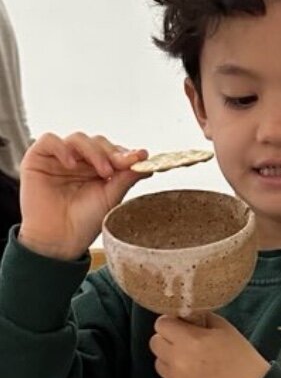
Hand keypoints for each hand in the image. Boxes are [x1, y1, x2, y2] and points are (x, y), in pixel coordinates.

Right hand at [18, 132, 148, 259]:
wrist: (59, 239)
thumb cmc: (84, 222)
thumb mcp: (111, 197)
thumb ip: (126, 176)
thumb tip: (146, 157)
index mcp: (98, 169)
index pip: (113, 151)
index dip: (126, 153)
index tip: (141, 157)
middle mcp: (80, 162)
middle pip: (98, 141)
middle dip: (112, 152)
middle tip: (121, 165)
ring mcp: (59, 159)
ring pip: (78, 138)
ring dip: (94, 151)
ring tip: (102, 171)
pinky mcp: (37, 159)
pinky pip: (49, 140)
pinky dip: (62, 147)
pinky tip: (71, 164)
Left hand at [149, 314, 269, 377]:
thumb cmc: (243, 360)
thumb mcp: (227, 330)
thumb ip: (204, 319)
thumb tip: (188, 315)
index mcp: (191, 341)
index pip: (161, 324)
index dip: (171, 323)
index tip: (180, 326)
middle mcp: (178, 361)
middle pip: (155, 343)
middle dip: (167, 340)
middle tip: (185, 343)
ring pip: (160, 363)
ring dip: (171, 360)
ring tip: (192, 363)